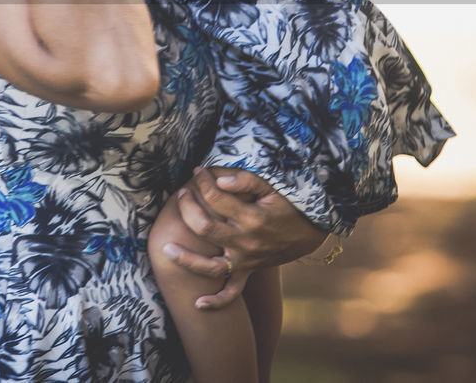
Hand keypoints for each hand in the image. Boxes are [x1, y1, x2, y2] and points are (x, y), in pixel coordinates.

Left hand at [168, 168, 326, 307]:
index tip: (198, 172)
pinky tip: (198, 304)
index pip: (216, 198)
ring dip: (187, 260)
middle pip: (205, 229)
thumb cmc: (289, 206)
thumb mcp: (273, 188)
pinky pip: (232, 292)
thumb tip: (221, 179)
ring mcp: (246, 260)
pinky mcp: (248, 271)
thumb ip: (248, 181)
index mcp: (252, 218)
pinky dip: (216, 301)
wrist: (310, 233)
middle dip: (187, 209)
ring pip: (212, 267)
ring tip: (166, 249)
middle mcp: (246, 242)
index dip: (203, 182)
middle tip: (181, 194)